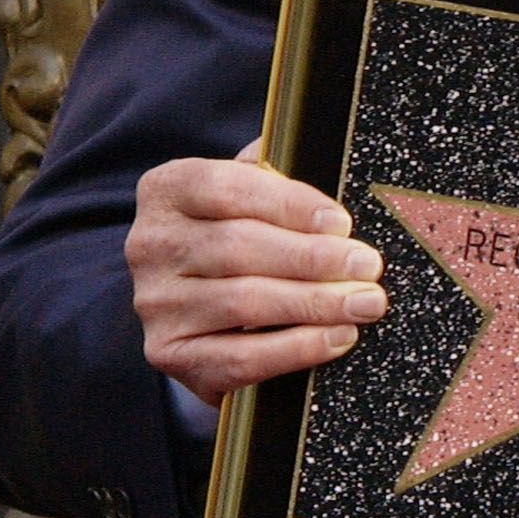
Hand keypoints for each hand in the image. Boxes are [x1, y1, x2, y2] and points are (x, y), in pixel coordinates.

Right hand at [127, 140, 386, 403]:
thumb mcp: (251, 199)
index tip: (341, 223)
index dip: (290, 205)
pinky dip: (298, 348)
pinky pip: (242, 356)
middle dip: (314, 259)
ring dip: (316, 303)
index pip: (228, 188)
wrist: (205, 320)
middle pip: (239, 246)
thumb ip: (276, 178)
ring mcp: (155, 302)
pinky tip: (338, 337)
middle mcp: (150, 244)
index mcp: (167, 190)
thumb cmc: (242, 244)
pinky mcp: (170, 354)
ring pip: (244, 302)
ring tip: (366, 303)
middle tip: (368, 266)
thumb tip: (327, 161)